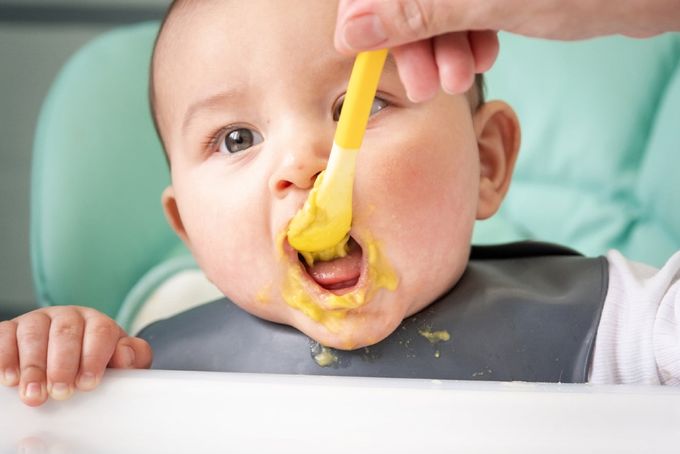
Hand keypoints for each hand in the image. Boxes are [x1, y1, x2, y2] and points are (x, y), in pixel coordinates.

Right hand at [0, 306, 151, 406]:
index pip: (100, 331)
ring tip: (34, 394)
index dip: (94, 357)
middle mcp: (67, 317)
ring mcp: (38, 320)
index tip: (88, 383)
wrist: (65, 359)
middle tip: (61, 392)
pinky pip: (5, 335)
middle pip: (66, 332)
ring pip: (34, 333)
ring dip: (33, 366)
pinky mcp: (11, 329)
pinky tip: (10, 378)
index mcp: (96, 322)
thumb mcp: (118, 362)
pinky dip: (6, 356)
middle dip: (63, 364)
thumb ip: (132, 358)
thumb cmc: (93, 364)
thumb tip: (125, 355)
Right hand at [334, 0, 679, 101]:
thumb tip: (352, 31)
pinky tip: (483, 57)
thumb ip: (416, 11)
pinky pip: (464, 9)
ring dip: (441, 48)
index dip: (366, 14)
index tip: (367, 55)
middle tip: (427, 84)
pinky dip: (467, 38)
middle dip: (413, 40)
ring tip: (460, 79)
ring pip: (435, 5)